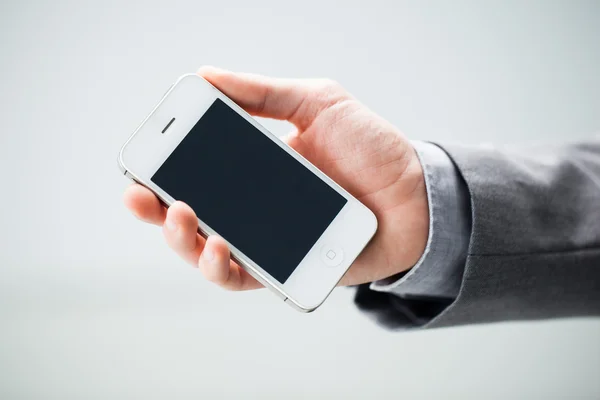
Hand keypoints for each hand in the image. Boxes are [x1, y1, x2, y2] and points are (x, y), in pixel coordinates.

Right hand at [124, 66, 428, 289]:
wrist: (414, 194)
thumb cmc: (369, 148)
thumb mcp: (317, 103)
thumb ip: (263, 92)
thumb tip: (205, 75)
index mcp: (253, 167)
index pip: (196, 170)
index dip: (163, 169)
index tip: (141, 159)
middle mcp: (253, 206)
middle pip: (190, 214)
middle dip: (156, 210)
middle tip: (141, 197)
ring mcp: (266, 239)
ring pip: (206, 250)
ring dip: (182, 240)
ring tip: (183, 216)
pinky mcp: (286, 267)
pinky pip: (243, 276)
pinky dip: (221, 266)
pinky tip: (216, 247)